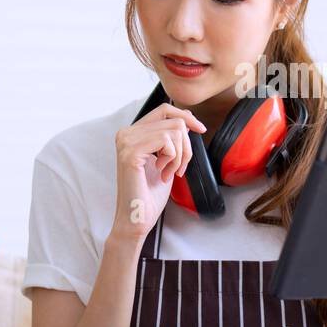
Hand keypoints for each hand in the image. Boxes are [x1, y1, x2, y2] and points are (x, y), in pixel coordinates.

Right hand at [111, 103, 205, 241]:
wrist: (138, 216)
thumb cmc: (150, 193)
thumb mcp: (166, 158)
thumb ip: (171, 137)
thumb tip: (186, 117)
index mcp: (132, 132)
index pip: (164, 110)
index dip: (186, 116)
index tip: (201, 129)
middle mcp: (126, 133)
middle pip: (174, 121)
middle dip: (185, 147)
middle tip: (178, 169)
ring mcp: (126, 141)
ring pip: (174, 131)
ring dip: (179, 156)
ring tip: (168, 173)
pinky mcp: (131, 152)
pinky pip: (167, 142)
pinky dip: (173, 160)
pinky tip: (162, 174)